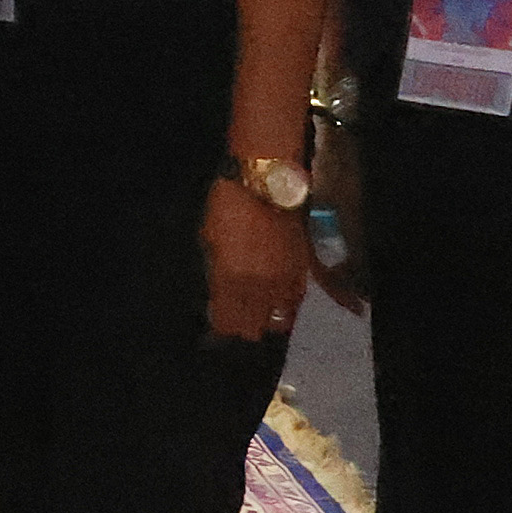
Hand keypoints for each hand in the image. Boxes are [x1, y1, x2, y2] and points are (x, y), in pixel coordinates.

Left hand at [197, 177, 310, 347]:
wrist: (266, 183)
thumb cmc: (227, 207)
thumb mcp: (209, 241)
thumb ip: (215, 274)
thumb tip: (217, 295)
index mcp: (230, 280)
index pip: (225, 321)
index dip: (219, 328)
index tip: (215, 326)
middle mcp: (259, 288)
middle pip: (251, 328)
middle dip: (240, 329)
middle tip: (234, 324)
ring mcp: (283, 282)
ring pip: (276, 322)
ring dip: (263, 323)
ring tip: (255, 319)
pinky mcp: (302, 272)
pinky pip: (294, 305)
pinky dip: (284, 310)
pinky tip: (275, 309)